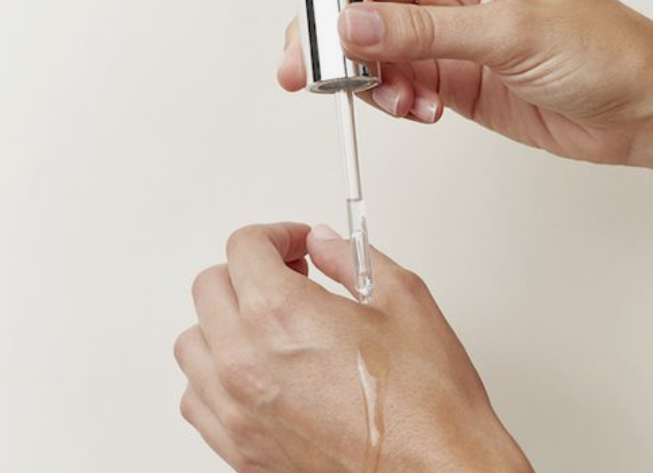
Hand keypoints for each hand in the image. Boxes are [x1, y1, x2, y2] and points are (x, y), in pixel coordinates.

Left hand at [174, 222, 533, 472]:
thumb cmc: (427, 404)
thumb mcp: (404, 301)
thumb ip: (353, 259)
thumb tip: (325, 243)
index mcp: (281, 315)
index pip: (244, 246)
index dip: (276, 233)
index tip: (296, 243)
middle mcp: (245, 361)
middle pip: (210, 286)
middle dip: (250, 269)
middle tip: (290, 275)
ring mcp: (236, 411)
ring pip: (193, 342)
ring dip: (225, 320)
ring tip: (268, 322)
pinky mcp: (239, 450)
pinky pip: (196, 398)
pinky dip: (216, 373)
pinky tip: (255, 369)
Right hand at [279, 0, 652, 187]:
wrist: (634, 110)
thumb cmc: (604, 47)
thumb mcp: (511, 31)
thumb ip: (425, 32)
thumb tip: (350, 27)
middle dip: (331, 28)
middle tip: (309, 67)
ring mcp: (443, 29)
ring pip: (370, 41)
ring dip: (362, 73)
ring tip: (387, 99)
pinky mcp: (444, 74)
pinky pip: (393, 80)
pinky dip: (392, 99)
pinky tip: (420, 111)